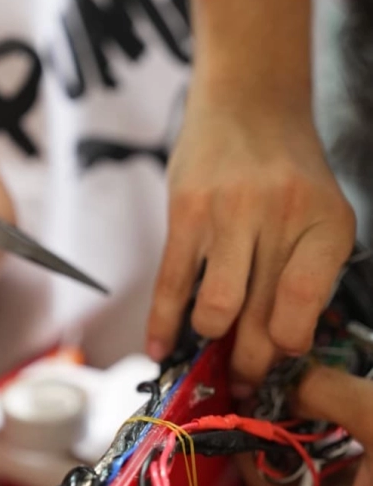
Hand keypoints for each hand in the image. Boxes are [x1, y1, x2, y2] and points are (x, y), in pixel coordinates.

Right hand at [146, 90, 354, 387]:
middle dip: (247, 365)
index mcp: (325, 225)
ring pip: (215, 311)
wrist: (250, 103)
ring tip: (211, 347)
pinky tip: (160, 350)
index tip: (276, 366)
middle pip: (258, 319)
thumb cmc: (288, 174)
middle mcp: (279, 218)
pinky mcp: (185, 212)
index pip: (302, 308)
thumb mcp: (322, 218)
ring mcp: (228, 213)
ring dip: (210, 343)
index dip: (284, 350)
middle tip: (241, 381)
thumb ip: (307, 278)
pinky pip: (171, 285)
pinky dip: (162, 326)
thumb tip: (276, 351)